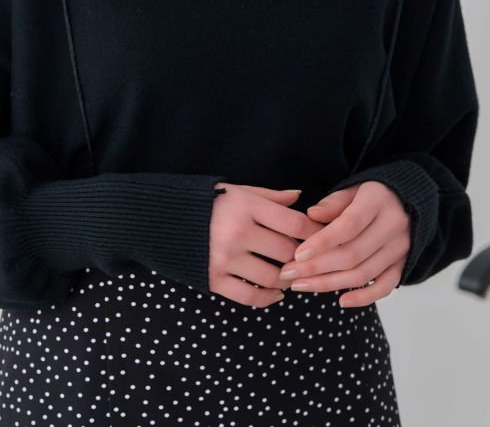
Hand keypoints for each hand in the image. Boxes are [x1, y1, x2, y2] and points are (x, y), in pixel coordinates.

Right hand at [209, 184, 326, 306]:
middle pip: (288, 252)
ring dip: (288, 279)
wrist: (164, 219)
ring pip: (273, 277)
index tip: (325, 238)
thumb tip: (299, 199)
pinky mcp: (214, 280)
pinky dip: (268, 298)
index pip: (295, 223)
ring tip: (292, 274)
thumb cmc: (209, 202)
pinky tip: (276, 293)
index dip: (316, 233)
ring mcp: (225, 259)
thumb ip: (270, 197)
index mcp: (246, 206)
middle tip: (310, 259)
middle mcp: (238, 233)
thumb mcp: (239, 191)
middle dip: (303, 257)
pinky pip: (251, 296)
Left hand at [277, 181, 410, 306]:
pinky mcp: (403, 264)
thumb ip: (333, 202)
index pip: (348, 226)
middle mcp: (392, 226)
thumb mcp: (354, 187)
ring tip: (300, 285)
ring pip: (363, 273)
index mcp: (377, 201)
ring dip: (330, 283)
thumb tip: (311, 215)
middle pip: (352, 254)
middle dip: (316, 267)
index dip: (322, 242)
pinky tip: (341, 301)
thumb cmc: (373, 193)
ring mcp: (400, 248)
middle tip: (288, 274)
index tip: (296, 254)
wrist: (412, 200)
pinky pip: (385, 287)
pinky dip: (364, 297)